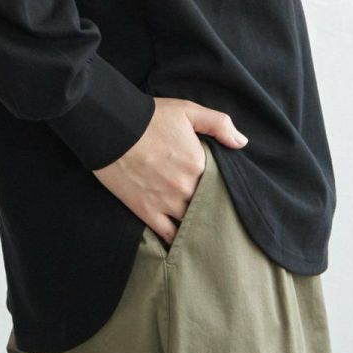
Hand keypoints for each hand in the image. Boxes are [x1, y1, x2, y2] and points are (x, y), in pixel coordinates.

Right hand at [93, 97, 248, 244]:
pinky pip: (167, 235)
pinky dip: (176, 239)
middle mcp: (186, 188)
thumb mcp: (188, 111)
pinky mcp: (146, 212)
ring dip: (196, 223)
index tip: (219, 185)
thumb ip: (219, 124)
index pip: (220, 183)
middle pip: (207, 205)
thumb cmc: (150, 117)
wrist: (110, 128)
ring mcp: (166, 203)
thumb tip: (242, 143)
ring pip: (190, 223)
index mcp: (199, 164)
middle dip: (210, 206)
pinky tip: (182, 240)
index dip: (220, 185)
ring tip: (201, 226)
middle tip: (214, 208)